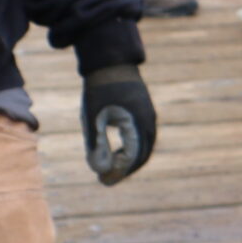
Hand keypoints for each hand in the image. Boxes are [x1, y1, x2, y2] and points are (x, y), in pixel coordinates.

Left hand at [80, 64, 157, 184]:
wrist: (109, 61)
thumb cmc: (98, 88)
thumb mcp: (92, 116)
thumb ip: (96, 143)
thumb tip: (98, 168)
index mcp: (137, 122)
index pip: (132, 157)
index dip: (118, 171)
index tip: (103, 181)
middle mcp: (148, 120)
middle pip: (142, 155)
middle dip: (126, 169)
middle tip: (108, 179)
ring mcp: (149, 115)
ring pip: (144, 147)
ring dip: (130, 160)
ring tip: (112, 168)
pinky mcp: (145, 111)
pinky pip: (143, 137)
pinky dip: (133, 149)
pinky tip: (118, 151)